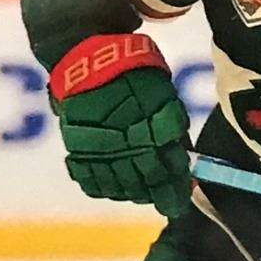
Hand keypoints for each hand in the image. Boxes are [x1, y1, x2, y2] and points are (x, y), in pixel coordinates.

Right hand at [49, 35, 191, 217]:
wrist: (87, 56)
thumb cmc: (133, 69)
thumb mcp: (162, 91)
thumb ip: (172, 123)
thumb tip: (183, 154)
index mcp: (152, 129)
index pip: (169, 169)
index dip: (178, 187)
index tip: (184, 198)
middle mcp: (127, 145)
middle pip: (145, 183)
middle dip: (159, 196)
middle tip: (168, 203)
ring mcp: (100, 150)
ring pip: (118, 187)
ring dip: (132, 194)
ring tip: (141, 195)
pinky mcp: (77, 149)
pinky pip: (89, 180)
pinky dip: (102, 187)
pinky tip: (112, 188)